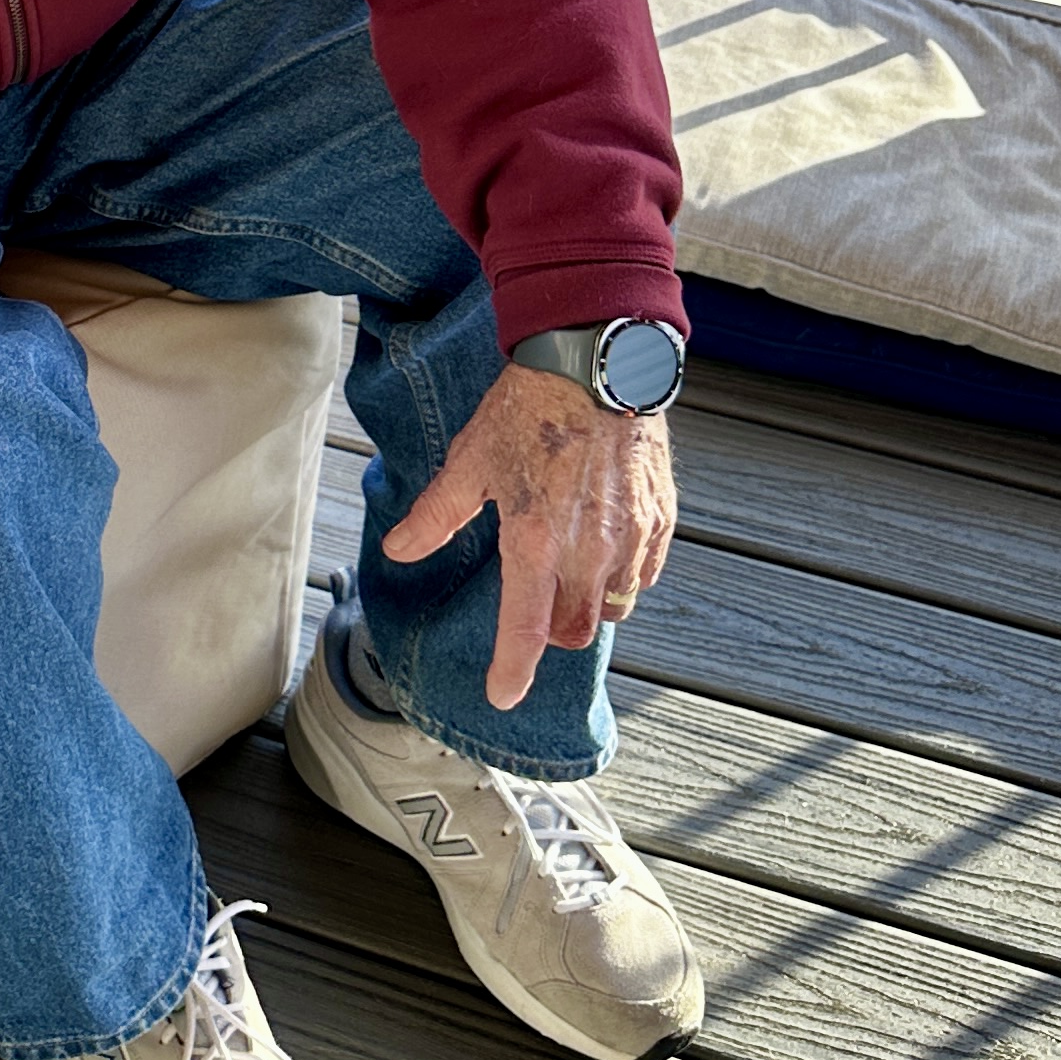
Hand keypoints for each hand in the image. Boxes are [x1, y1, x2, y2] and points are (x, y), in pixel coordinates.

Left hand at [382, 362, 676, 711]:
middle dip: (553, 633)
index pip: (525, 631)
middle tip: (534, 607)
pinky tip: (602, 549)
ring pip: (614, 608)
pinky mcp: (661, 521)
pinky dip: (623, 577)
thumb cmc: (527, 408)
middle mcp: (587, 551)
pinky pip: (644, 576)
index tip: (503, 695)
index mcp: (534, 542)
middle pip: (575, 632)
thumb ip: (436, 515)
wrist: (595, 363)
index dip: (512, 672)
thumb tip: (399, 549)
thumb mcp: (469, 461)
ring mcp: (631, 538)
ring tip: (568, 572)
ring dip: (589, 605)